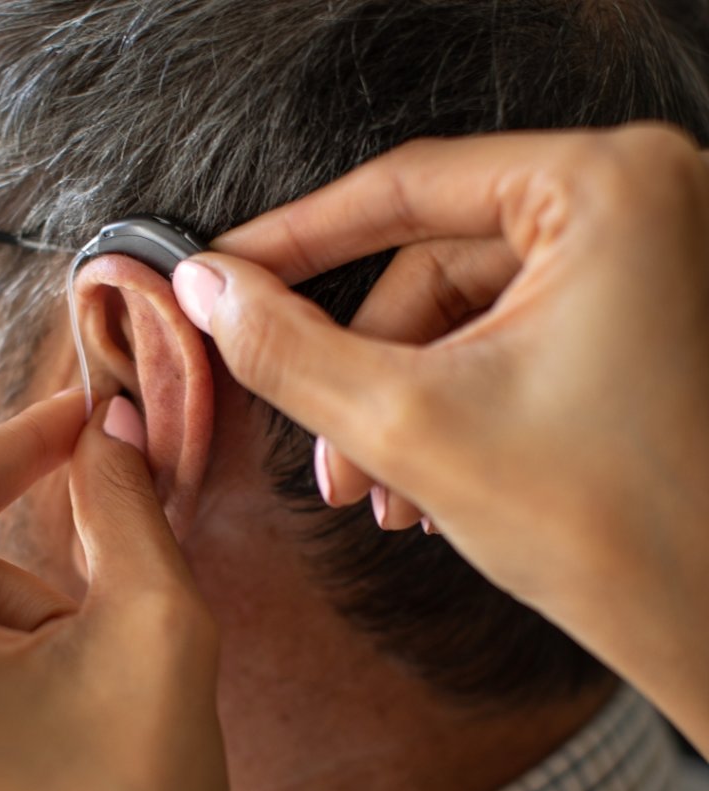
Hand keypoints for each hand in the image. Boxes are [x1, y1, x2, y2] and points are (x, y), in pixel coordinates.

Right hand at [172, 123, 708, 755]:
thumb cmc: (610, 531)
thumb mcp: (408, 428)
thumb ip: (289, 351)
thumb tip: (210, 293)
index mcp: (609, 191)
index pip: (405, 188)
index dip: (294, 239)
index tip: (226, 272)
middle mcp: (647, 204)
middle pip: (435, 265)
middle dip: (366, 371)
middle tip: (327, 453)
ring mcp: (652, 263)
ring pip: (466, 314)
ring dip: (404, 403)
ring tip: (387, 493)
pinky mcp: (646, 318)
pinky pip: (511, 340)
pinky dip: (455, 405)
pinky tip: (433, 484)